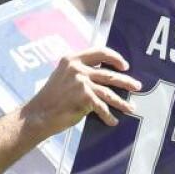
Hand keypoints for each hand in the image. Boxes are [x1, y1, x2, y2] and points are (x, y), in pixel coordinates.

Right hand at [22, 47, 139, 135]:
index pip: (100, 52)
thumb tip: (102, 75)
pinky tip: (113, 121)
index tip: (124, 65)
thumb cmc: (50, 98)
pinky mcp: (84, 97)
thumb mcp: (62, 76)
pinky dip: (108, 116)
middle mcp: (77, 68)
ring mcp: (81, 82)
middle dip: (125, 81)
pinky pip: (102, 107)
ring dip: (122, 101)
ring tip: (131, 107)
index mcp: (71, 59)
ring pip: (109, 91)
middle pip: (109, 73)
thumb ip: (78, 71)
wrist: (38, 114)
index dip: (115, 57)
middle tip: (136, 86)